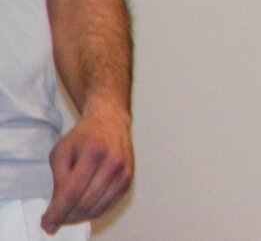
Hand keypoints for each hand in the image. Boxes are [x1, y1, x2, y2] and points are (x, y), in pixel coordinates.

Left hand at [41, 104, 133, 233]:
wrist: (110, 121)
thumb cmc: (84, 136)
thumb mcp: (62, 149)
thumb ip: (59, 176)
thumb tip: (58, 204)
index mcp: (93, 152)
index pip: (73, 191)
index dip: (58, 211)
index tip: (47, 222)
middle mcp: (113, 162)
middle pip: (86, 202)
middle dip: (67, 216)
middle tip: (56, 220)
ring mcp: (124, 171)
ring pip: (99, 207)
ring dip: (80, 217)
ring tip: (68, 216)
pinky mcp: (128, 178)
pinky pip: (110, 204)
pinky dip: (95, 212)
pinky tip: (83, 210)